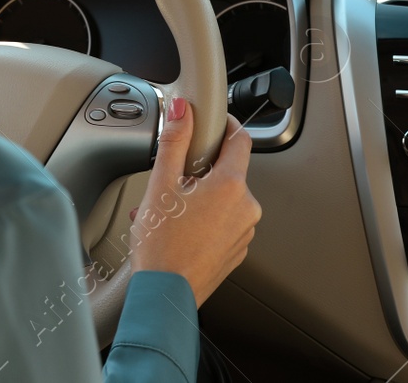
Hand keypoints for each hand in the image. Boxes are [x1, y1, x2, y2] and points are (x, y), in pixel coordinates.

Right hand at [127, 98, 260, 306]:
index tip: (214, 123)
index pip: (241, 140)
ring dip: (199, 198)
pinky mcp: (236, 252)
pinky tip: (177, 230)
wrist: (165, 296)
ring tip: (168, 212)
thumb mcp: (160, 185)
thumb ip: (174, 142)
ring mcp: (244, 233)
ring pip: (224, 200)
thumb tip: (183, 110)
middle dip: (200, 172)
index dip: (227, 126)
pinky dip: (204, 221)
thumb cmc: (162, 246)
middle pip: (228, 172)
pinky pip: (223, 224)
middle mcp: (246, 209)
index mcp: (231, 186)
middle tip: (172, 182)